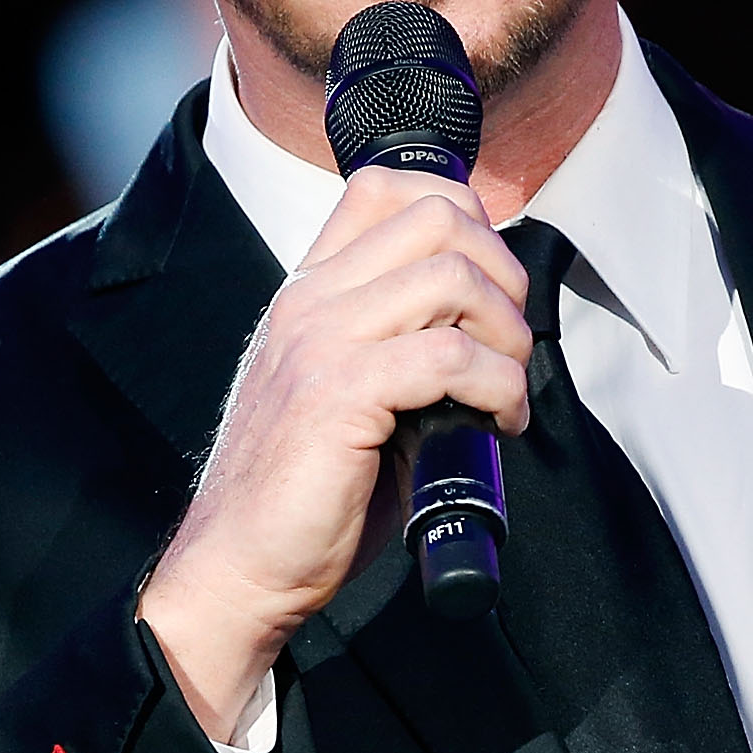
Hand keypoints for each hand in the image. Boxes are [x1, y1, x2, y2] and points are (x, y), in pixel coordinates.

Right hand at [138, 168, 531, 738]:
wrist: (241, 564)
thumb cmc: (307, 491)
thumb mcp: (349, 390)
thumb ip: (399, 341)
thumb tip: (492, 329)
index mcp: (311, 291)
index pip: (387, 188)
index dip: (465, 217)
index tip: (492, 286)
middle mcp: (311, 300)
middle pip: (439, 218)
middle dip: (504, 275)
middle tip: (511, 344)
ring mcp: (321, 341)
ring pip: (452, 277)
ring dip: (507, 334)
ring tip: (507, 389)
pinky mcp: (338, 394)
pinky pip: (450, 357)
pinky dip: (497, 387)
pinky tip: (498, 424)